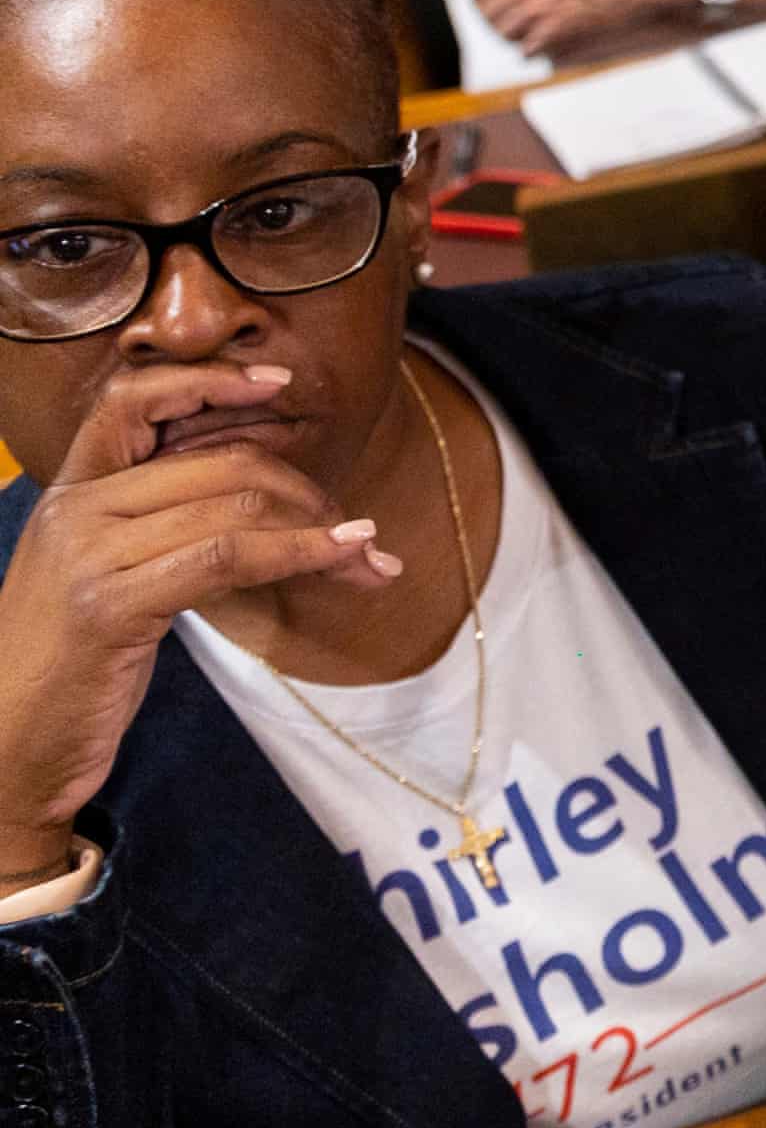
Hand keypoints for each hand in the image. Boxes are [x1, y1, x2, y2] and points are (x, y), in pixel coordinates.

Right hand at [0, 361, 397, 879]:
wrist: (6, 747)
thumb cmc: (70, 665)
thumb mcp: (108, 577)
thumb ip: (162, 528)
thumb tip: (266, 500)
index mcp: (70, 492)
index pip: (133, 399)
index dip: (209, 381)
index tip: (279, 382)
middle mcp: (75, 510)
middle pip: (220, 461)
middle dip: (307, 490)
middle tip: (357, 528)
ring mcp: (90, 553)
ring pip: (236, 506)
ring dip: (321, 529)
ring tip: (368, 555)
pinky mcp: (111, 603)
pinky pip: (229, 555)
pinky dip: (301, 551)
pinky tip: (344, 557)